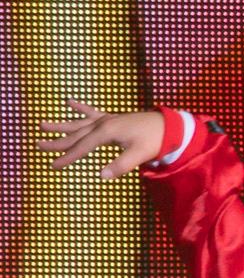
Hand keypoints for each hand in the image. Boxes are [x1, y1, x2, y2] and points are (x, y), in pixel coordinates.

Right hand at [39, 101, 166, 177]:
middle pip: (75, 134)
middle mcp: (103, 123)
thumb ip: (121, 165)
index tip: (53, 165)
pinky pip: (93, 112)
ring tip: (43, 125)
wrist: (170, 126)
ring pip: (79, 123)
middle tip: (39, 145)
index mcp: (106, 132)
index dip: (67, 157)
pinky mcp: (113, 118)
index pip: (82, 147)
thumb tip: (101, 175)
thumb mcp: (139, 155)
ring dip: (62, 126)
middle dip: (57, 142)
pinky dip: (81, 108)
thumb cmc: (156, 141)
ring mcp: (107, 119)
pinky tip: (69, 102)